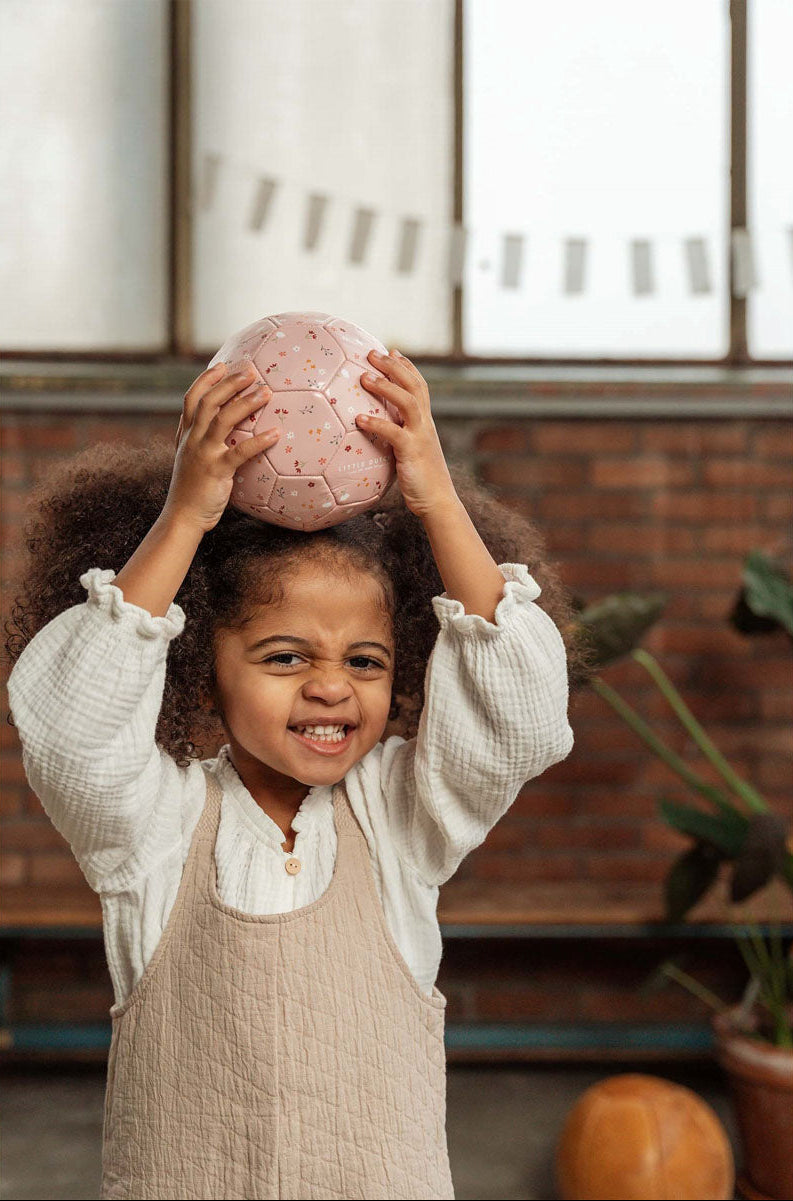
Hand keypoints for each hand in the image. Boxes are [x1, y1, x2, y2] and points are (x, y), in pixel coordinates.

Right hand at [165, 362, 280, 531]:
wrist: (182, 517)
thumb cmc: (192, 491)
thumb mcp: (191, 460)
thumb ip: (200, 442)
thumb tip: (220, 430)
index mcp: (186, 435)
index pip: (192, 399)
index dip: (206, 380)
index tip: (222, 365)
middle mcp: (192, 440)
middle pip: (208, 402)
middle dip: (229, 383)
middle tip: (251, 371)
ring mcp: (203, 454)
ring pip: (222, 419)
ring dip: (245, 403)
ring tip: (266, 392)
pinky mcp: (215, 471)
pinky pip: (240, 452)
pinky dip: (258, 441)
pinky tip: (276, 434)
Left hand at [356, 350, 455, 517]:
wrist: (437, 501)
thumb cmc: (420, 480)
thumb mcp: (410, 452)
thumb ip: (398, 436)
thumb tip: (377, 430)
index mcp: (425, 421)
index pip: (419, 385)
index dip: (406, 366)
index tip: (391, 350)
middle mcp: (425, 424)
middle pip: (413, 385)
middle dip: (393, 366)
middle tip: (372, 353)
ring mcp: (421, 436)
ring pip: (407, 401)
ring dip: (385, 386)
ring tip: (364, 377)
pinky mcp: (412, 452)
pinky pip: (394, 432)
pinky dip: (376, 423)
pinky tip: (358, 419)